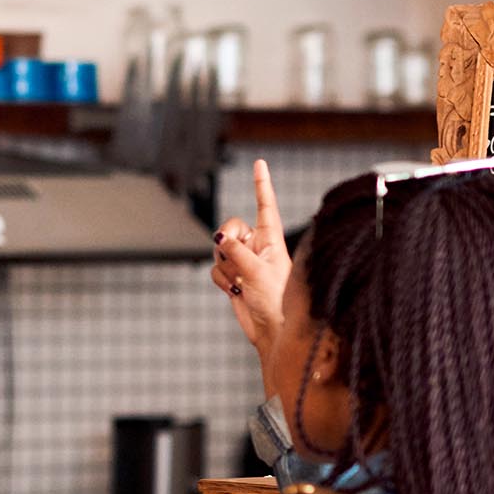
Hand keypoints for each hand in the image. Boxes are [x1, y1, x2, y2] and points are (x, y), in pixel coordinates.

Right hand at [210, 159, 291, 361]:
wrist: (273, 329)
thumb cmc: (277, 301)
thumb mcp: (258, 270)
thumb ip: (236, 251)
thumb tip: (219, 239)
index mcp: (272, 239)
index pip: (265, 206)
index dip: (261, 184)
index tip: (259, 163)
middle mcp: (258, 247)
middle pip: (231, 228)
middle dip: (227, 242)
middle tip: (234, 257)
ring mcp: (244, 261)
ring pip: (220, 251)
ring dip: (226, 268)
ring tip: (242, 284)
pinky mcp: (233, 276)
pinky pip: (215, 269)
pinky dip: (222, 280)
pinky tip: (235, 292)